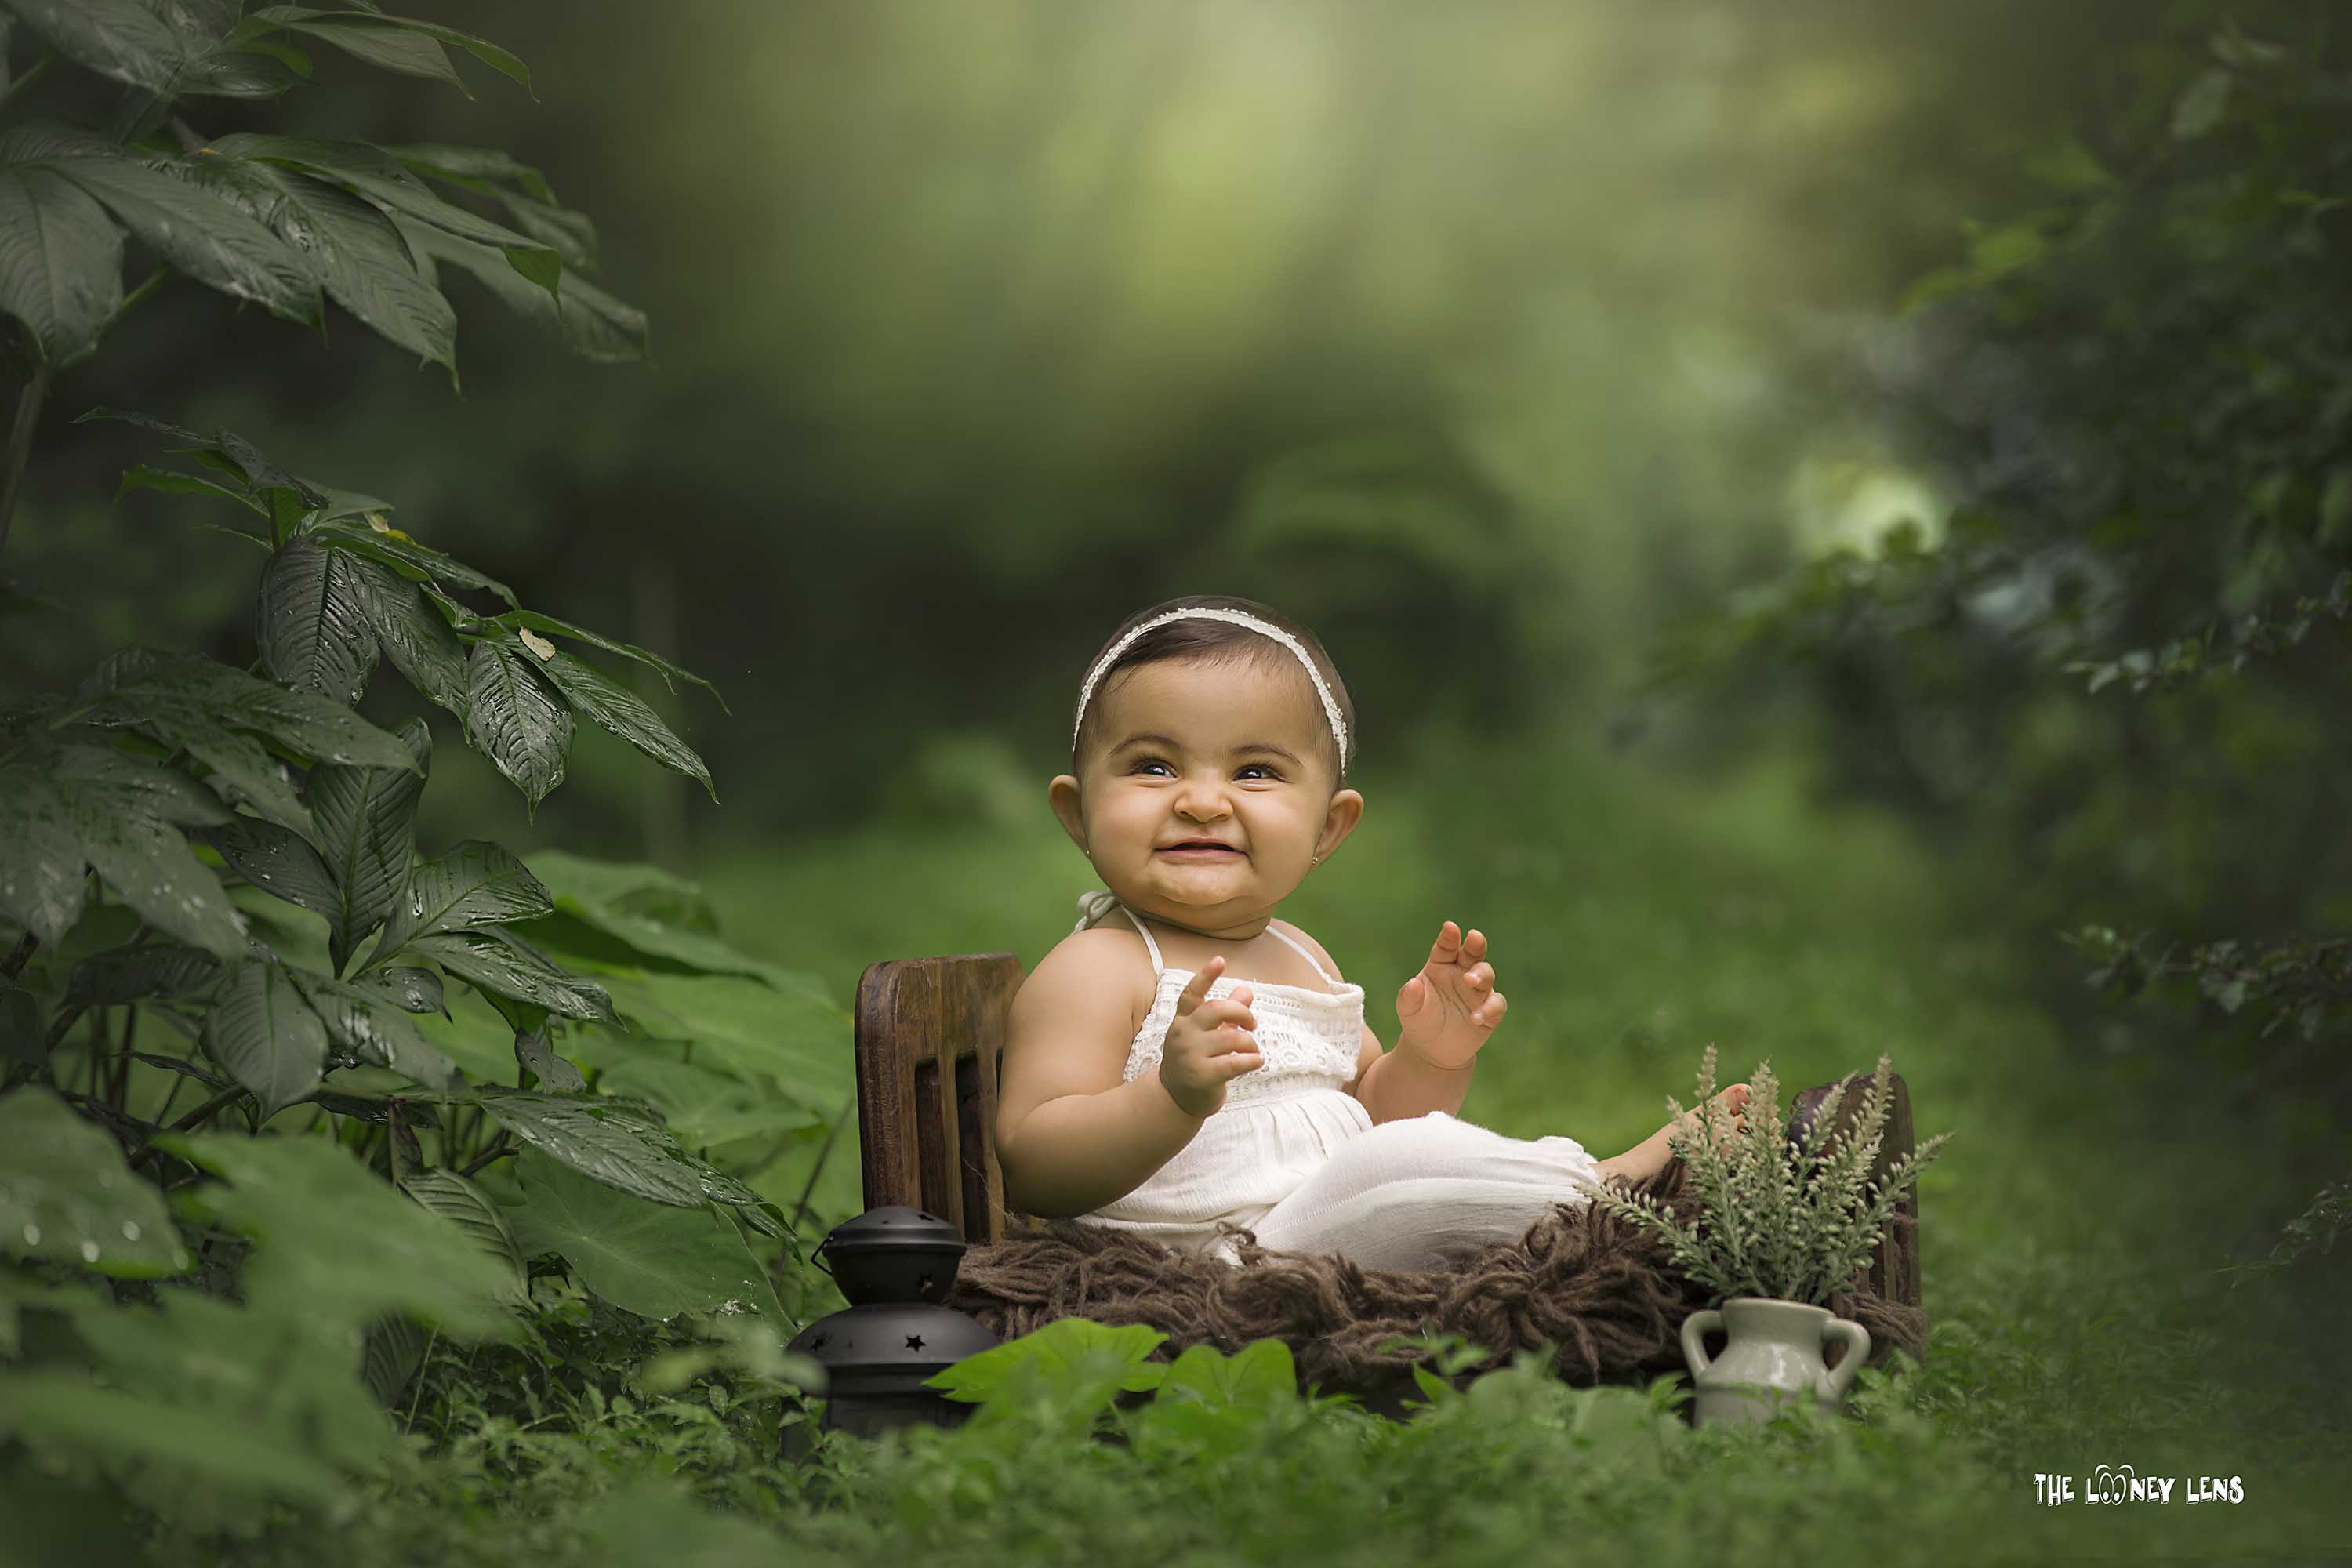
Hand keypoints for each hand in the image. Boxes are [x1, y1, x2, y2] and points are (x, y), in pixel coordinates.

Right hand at [1157, 955, 1261, 1118]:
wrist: (1175, 1099)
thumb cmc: (1196, 1060)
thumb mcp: (1207, 1035)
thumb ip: (1226, 1014)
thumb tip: (1247, 991)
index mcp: (1183, 1020)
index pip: (1192, 994)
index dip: (1206, 976)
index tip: (1220, 960)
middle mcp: (1183, 1034)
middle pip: (1216, 1010)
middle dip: (1242, 1012)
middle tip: (1252, 1023)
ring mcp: (1191, 1055)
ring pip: (1231, 1037)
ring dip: (1250, 1042)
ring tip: (1252, 1050)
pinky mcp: (1202, 1076)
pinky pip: (1235, 1063)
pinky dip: (1252, 1060)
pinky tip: (1257, 1061)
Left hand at [1395, 920, 1504, 1070]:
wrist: (1431, 1050)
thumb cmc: (1419, 1020)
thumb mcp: (1409, 1009)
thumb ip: (1409, 996)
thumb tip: (1413, 984)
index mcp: (1441, 965)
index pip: (1446, 946)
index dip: (1449, 936)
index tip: (1450, 927)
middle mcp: (1462, 973)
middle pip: (1473, 953)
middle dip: (1475, 944)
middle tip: (1475, 937)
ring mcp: (1478, 991)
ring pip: (1486, 975)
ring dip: (1481, 975)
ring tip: (1470, 981)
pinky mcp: (1490, 1011)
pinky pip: (1496, 1004)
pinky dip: (1489, 1008)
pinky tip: (1476, 1018)